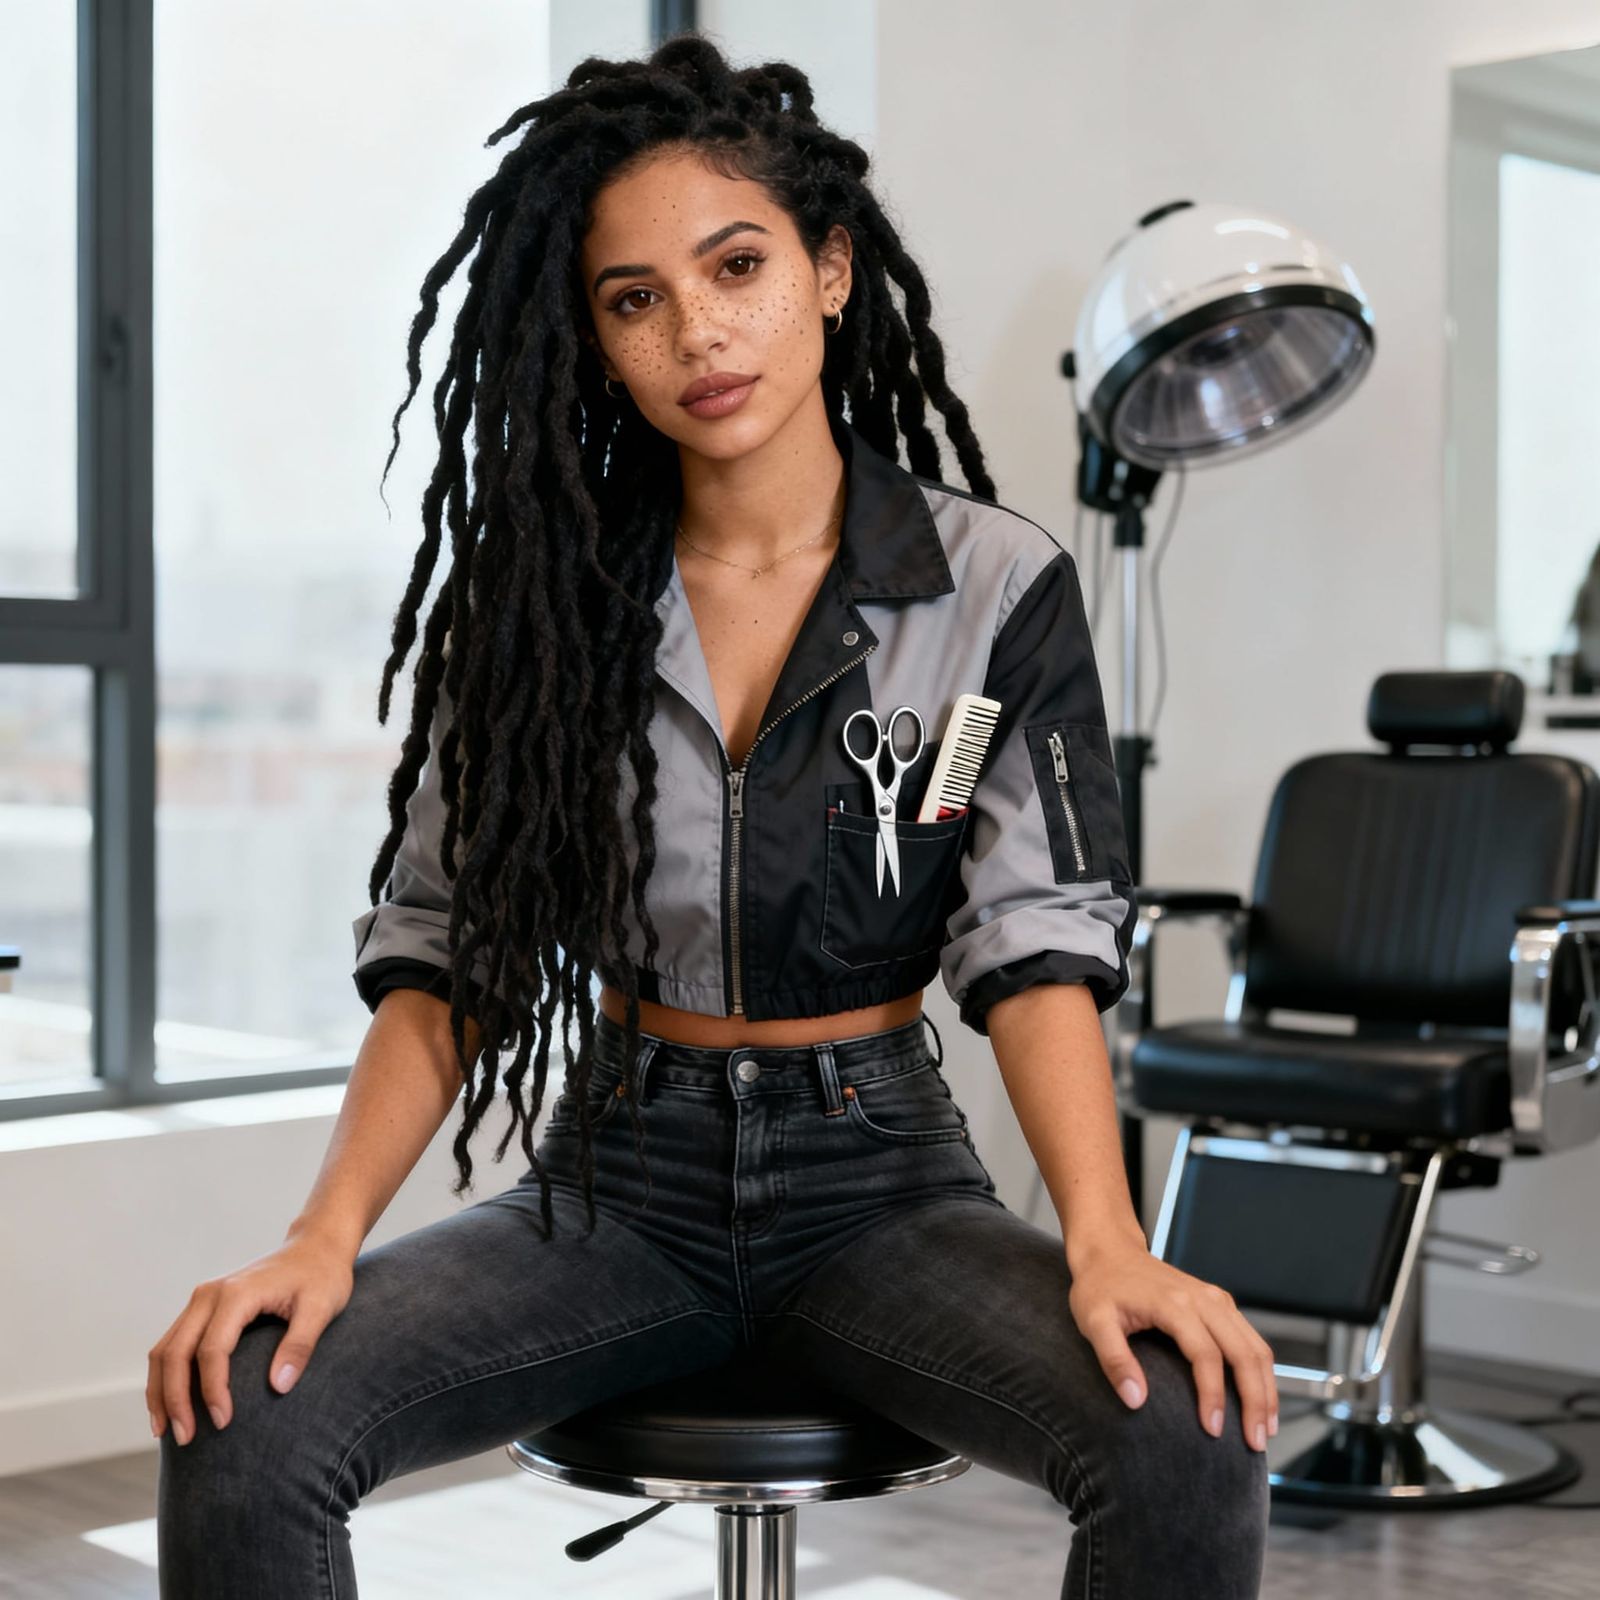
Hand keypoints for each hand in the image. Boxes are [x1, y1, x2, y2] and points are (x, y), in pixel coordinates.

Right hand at [146, 1233, 354, 1445]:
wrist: (316, 1246)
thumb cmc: (322, 1276)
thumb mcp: (322, 1307)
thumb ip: (301, 1344)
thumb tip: (279, 1387)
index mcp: (237, 1294)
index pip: (212, 1351)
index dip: (213, 1390)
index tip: (223, 1422)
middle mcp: (209, 1294)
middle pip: (175, 1353)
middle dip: (174, 1399)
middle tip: (185, 1439)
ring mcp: (202, 1299)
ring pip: (164, 1350)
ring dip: (161, 1391)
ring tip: (166, 1431)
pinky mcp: (202, 1307)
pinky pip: (172, 1344)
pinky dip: (166, 1376)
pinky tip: (171, 1404)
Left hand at [1066, 1242, 1278, 1451]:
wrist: (1110, 1251)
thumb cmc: (1100, 1287)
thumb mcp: (1093, 1321)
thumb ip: (1113, 1359)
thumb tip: (1135, 1400)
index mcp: (1173, 1303)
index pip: (1206, 1355)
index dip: (1213, 1396)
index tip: (1212, 1431)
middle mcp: (1203, 1299)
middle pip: (1244, 1353)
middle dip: (1255, 1401)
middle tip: (1255, 1443)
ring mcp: (1216, 1299)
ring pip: (1256, 1347)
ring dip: (1266, 1390)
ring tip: (1265, 1430)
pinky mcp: (1220, 1304)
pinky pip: (1251, 1340)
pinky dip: (1261, 1372)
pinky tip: (1260, 1400)